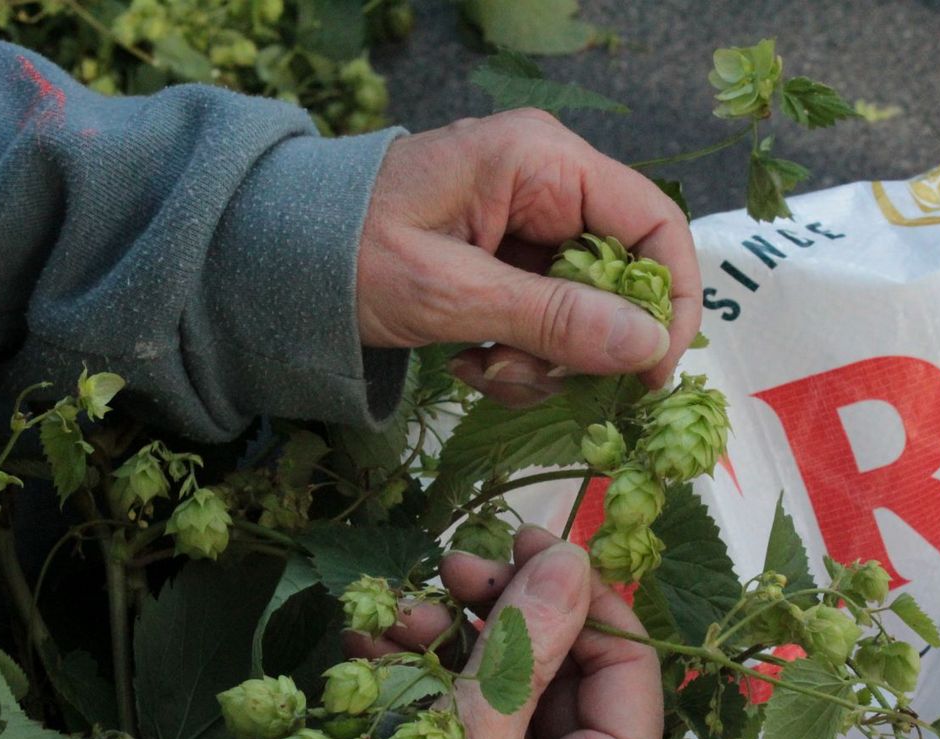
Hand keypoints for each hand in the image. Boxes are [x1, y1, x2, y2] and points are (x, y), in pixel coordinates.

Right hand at [345, 525, 663, 738]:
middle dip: (496, 612)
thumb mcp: (479, 732)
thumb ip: (528, 641)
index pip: (625, 661)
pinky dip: (425, 678)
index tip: (524, 539)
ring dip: (448, 639)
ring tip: (389, 615)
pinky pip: (468, 715)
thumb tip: (572, 558)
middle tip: (448, 568)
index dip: (577, 592)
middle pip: (560, 667)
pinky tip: (372, 647)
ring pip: (506, 683)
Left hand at [356, 109, 700, 407]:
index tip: (652, 373)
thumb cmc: (345, 254)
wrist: (270, 259)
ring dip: (545, 360)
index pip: (654, 224)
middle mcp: (546, 183)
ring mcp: (527, 223)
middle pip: (623, 276)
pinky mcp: (507, 261)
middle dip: (584, 344)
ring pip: (587, 310)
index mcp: (541, 161)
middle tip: (526, 376)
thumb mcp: (450, 293)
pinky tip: (467, 360)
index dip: (669, 302)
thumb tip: (649, 347)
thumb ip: (553, 318)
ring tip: (480, 367)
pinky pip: (548, 320)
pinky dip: (519, 356)